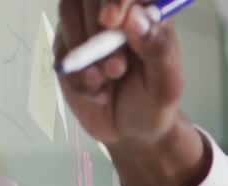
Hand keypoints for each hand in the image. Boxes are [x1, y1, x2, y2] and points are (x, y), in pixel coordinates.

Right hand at [54, 0, 184, 151]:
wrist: (131, 130)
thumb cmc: (155, 103)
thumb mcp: (166, 84)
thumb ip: (157, 49)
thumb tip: (137, 16)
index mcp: (146, 12)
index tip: (111, 20)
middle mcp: (115, 13)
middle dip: (95, 32)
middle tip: (116, 70)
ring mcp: (87, 26)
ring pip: (68, 15)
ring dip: (85, 55)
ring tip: (108, 83)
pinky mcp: (67, 46)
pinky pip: (61, 50)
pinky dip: (77, 76)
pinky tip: (99, 93)